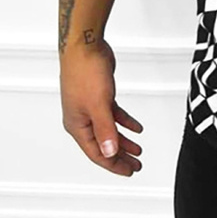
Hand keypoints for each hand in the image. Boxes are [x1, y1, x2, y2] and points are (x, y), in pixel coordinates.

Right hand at [59, 38, 143, 176]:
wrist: (85, 46)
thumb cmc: (85, 72)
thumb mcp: (98, 105)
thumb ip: (105, 130)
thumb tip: (109, 153)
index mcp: (77, 125)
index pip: (97, 153)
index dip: (113, 164)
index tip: (128, 171)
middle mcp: (82, 119)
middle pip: (103, 145)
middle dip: (120, 157)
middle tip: (135, 166)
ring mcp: (90, 108)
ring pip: (110, 131)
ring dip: (124, 141)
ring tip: (138, 151)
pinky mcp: (99, 97)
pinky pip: (113, 115)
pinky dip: (125, 122)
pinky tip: (136, 128)